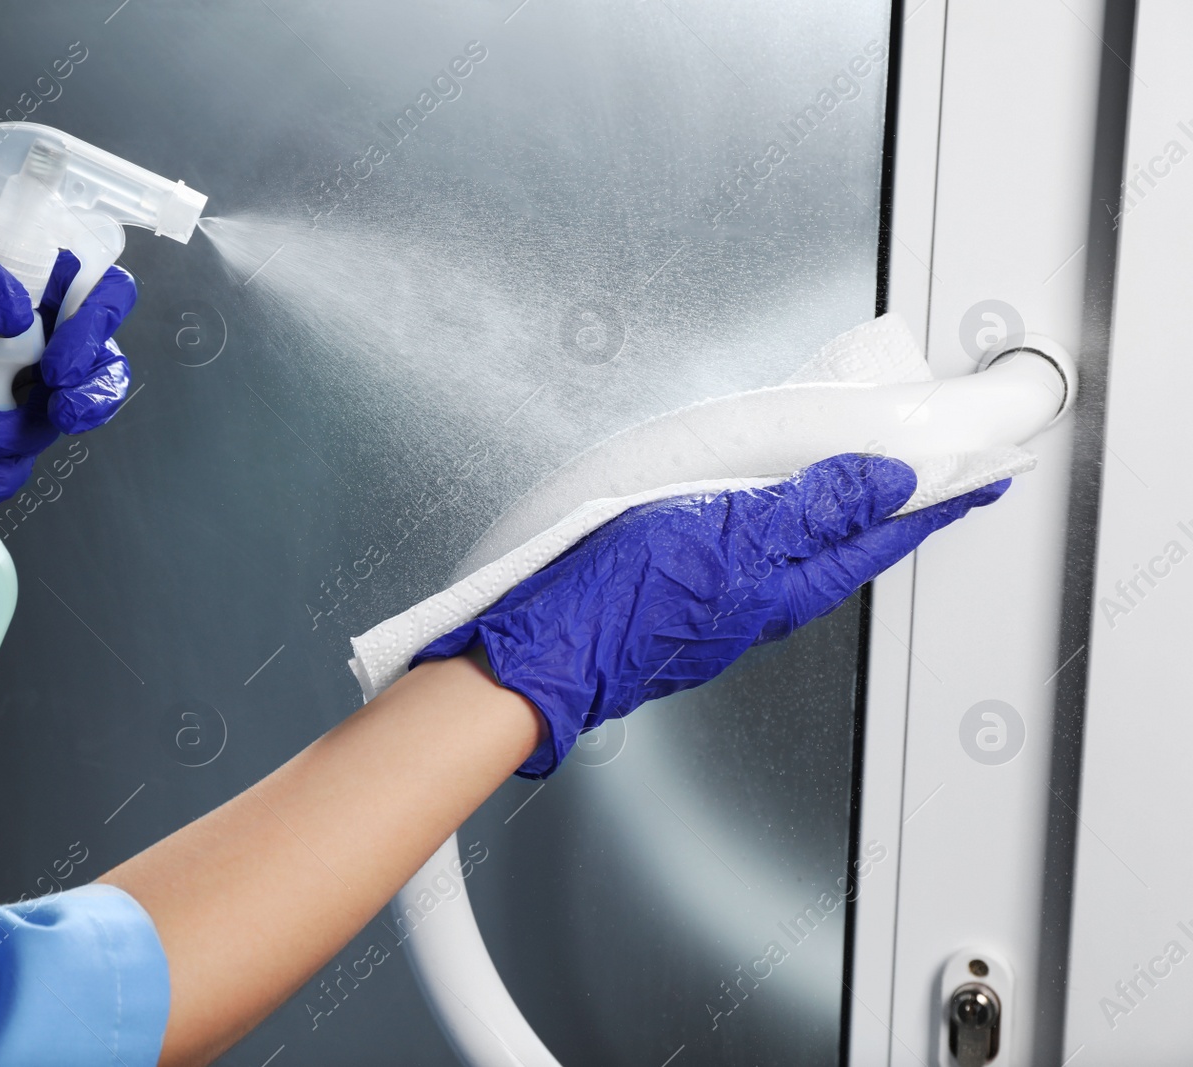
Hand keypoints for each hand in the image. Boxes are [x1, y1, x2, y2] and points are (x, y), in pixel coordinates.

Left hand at [0, 236, 135, 504]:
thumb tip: (17, 313)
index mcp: (8, 291)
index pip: (92, 291)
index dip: (99, 322)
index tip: (62, 358)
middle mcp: (15, 345)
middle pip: (98, 368)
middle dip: (90, 394)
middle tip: (57, 406)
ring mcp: (1, 399)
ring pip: (48, 426)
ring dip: (6, 439)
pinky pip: (14, 472)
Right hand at [412, 453, 1008, 776]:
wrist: (543, 655)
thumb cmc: (621, 600)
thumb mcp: (725, 533)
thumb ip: (807, 508)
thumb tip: (886, 481)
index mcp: (786, 584)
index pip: (885, 536)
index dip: (939, 502)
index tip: (985, 478)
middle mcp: (765, 600)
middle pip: (851, 546)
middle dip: (897, 509)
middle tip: (937, 476)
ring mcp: (723, 603)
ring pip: (799, 550)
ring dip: (838, 514)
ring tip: (860, 481)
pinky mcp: (683, 599)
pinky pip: (750, 553)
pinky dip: (776, 523)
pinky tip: (761, 508)